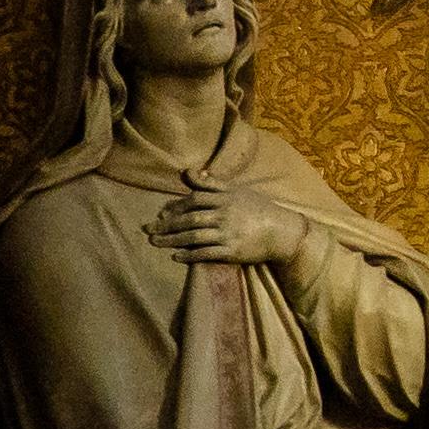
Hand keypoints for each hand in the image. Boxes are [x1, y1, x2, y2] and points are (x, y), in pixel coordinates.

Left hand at [151, 190, 310, 269]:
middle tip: (147, 229)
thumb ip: (212, 183)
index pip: (195, 199)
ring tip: (155, 242)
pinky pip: (205, 253)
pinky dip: (189, 255)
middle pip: (190, 218)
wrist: (281, 231)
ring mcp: (228, 233)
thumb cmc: (258, 209)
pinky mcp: (231, 250)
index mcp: (227, 198)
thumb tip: (188, 172)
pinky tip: (176, 256)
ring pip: (194, 236)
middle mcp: (225, 214)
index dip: (176, 206)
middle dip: (166, 224)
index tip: (160, 212)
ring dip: (172, 240)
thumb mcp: (237, 191)